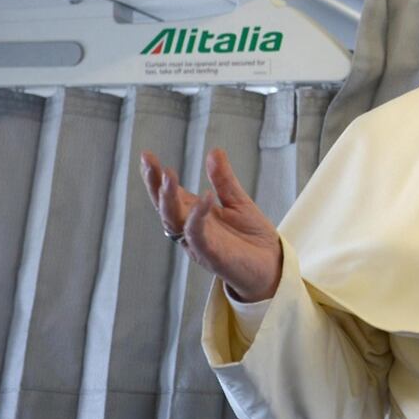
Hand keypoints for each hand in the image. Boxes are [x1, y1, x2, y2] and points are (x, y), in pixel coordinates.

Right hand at [139, 148, 281, 301]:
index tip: (146, 155)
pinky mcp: (213, 256)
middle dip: (155, 186)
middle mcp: (191, 230)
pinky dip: (198, 218)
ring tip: (168, 176)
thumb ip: (224, 180)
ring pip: (175, 222)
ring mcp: (199, 244)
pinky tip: (205, 198)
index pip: (170, 195)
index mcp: (194, 215)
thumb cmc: (251, 238)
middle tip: (150, 163)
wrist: (272, 267)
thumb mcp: (238, 202)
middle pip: (165, 207)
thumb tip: (214, 151)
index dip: (157, 177)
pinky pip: (199, 237)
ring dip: (169, 200)